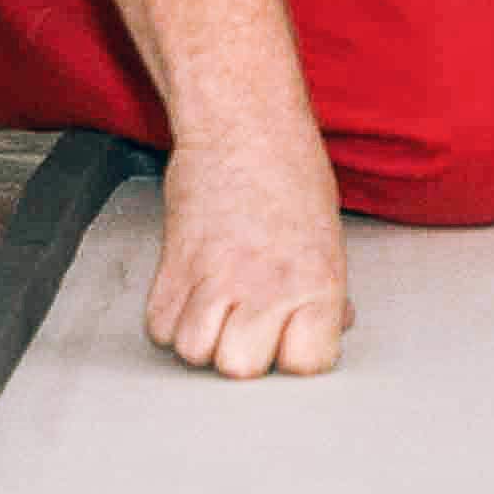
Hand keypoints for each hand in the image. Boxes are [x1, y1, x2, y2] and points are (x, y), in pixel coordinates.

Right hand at [147, 133, 355, 377]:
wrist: (241, 124)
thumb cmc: (290, 171)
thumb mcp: (328, 237)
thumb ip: (326, 291)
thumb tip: (332, 326)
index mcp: (317, 283)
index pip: (307, 365)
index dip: (295, 355)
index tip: (291, 335)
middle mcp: (267, 288)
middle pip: (240, 370)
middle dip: (241, 352)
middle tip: (248, 319)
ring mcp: (215, 278)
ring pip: (193, 353)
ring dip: (201, 337)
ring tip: (217, 307)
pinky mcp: (172, 265)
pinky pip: (160, 326)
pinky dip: (171, 318)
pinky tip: (191, 291)